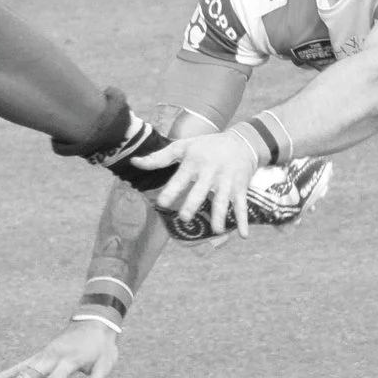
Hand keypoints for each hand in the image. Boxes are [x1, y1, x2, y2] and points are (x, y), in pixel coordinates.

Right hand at [0, 319, 119, 377]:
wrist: (95, 320)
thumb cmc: (101, 345)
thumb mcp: (105, 362)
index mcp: (69, 359)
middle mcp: (53, 356)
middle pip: (30, 376)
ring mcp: (45, 354)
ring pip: (23, 372)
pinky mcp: (43, 355)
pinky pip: (24, 365)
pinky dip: (10, 371)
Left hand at [145, 127, 264, 238]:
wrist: (241, 141)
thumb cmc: (207, 145)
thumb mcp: (184, 146)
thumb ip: (159, 157)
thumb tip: (134, 162)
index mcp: (194, 163)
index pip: (181, 178)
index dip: (171, 191)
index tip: (161, 204)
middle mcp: (210, 172)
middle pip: (201, 191)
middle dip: (193, 204)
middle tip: (185, 218)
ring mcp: (226, 181)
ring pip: (223, 201)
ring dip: (220, 217)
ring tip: (216, 231)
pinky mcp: (240, 188)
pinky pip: (242, 206)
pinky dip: (243, 221)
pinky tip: (243, 236)